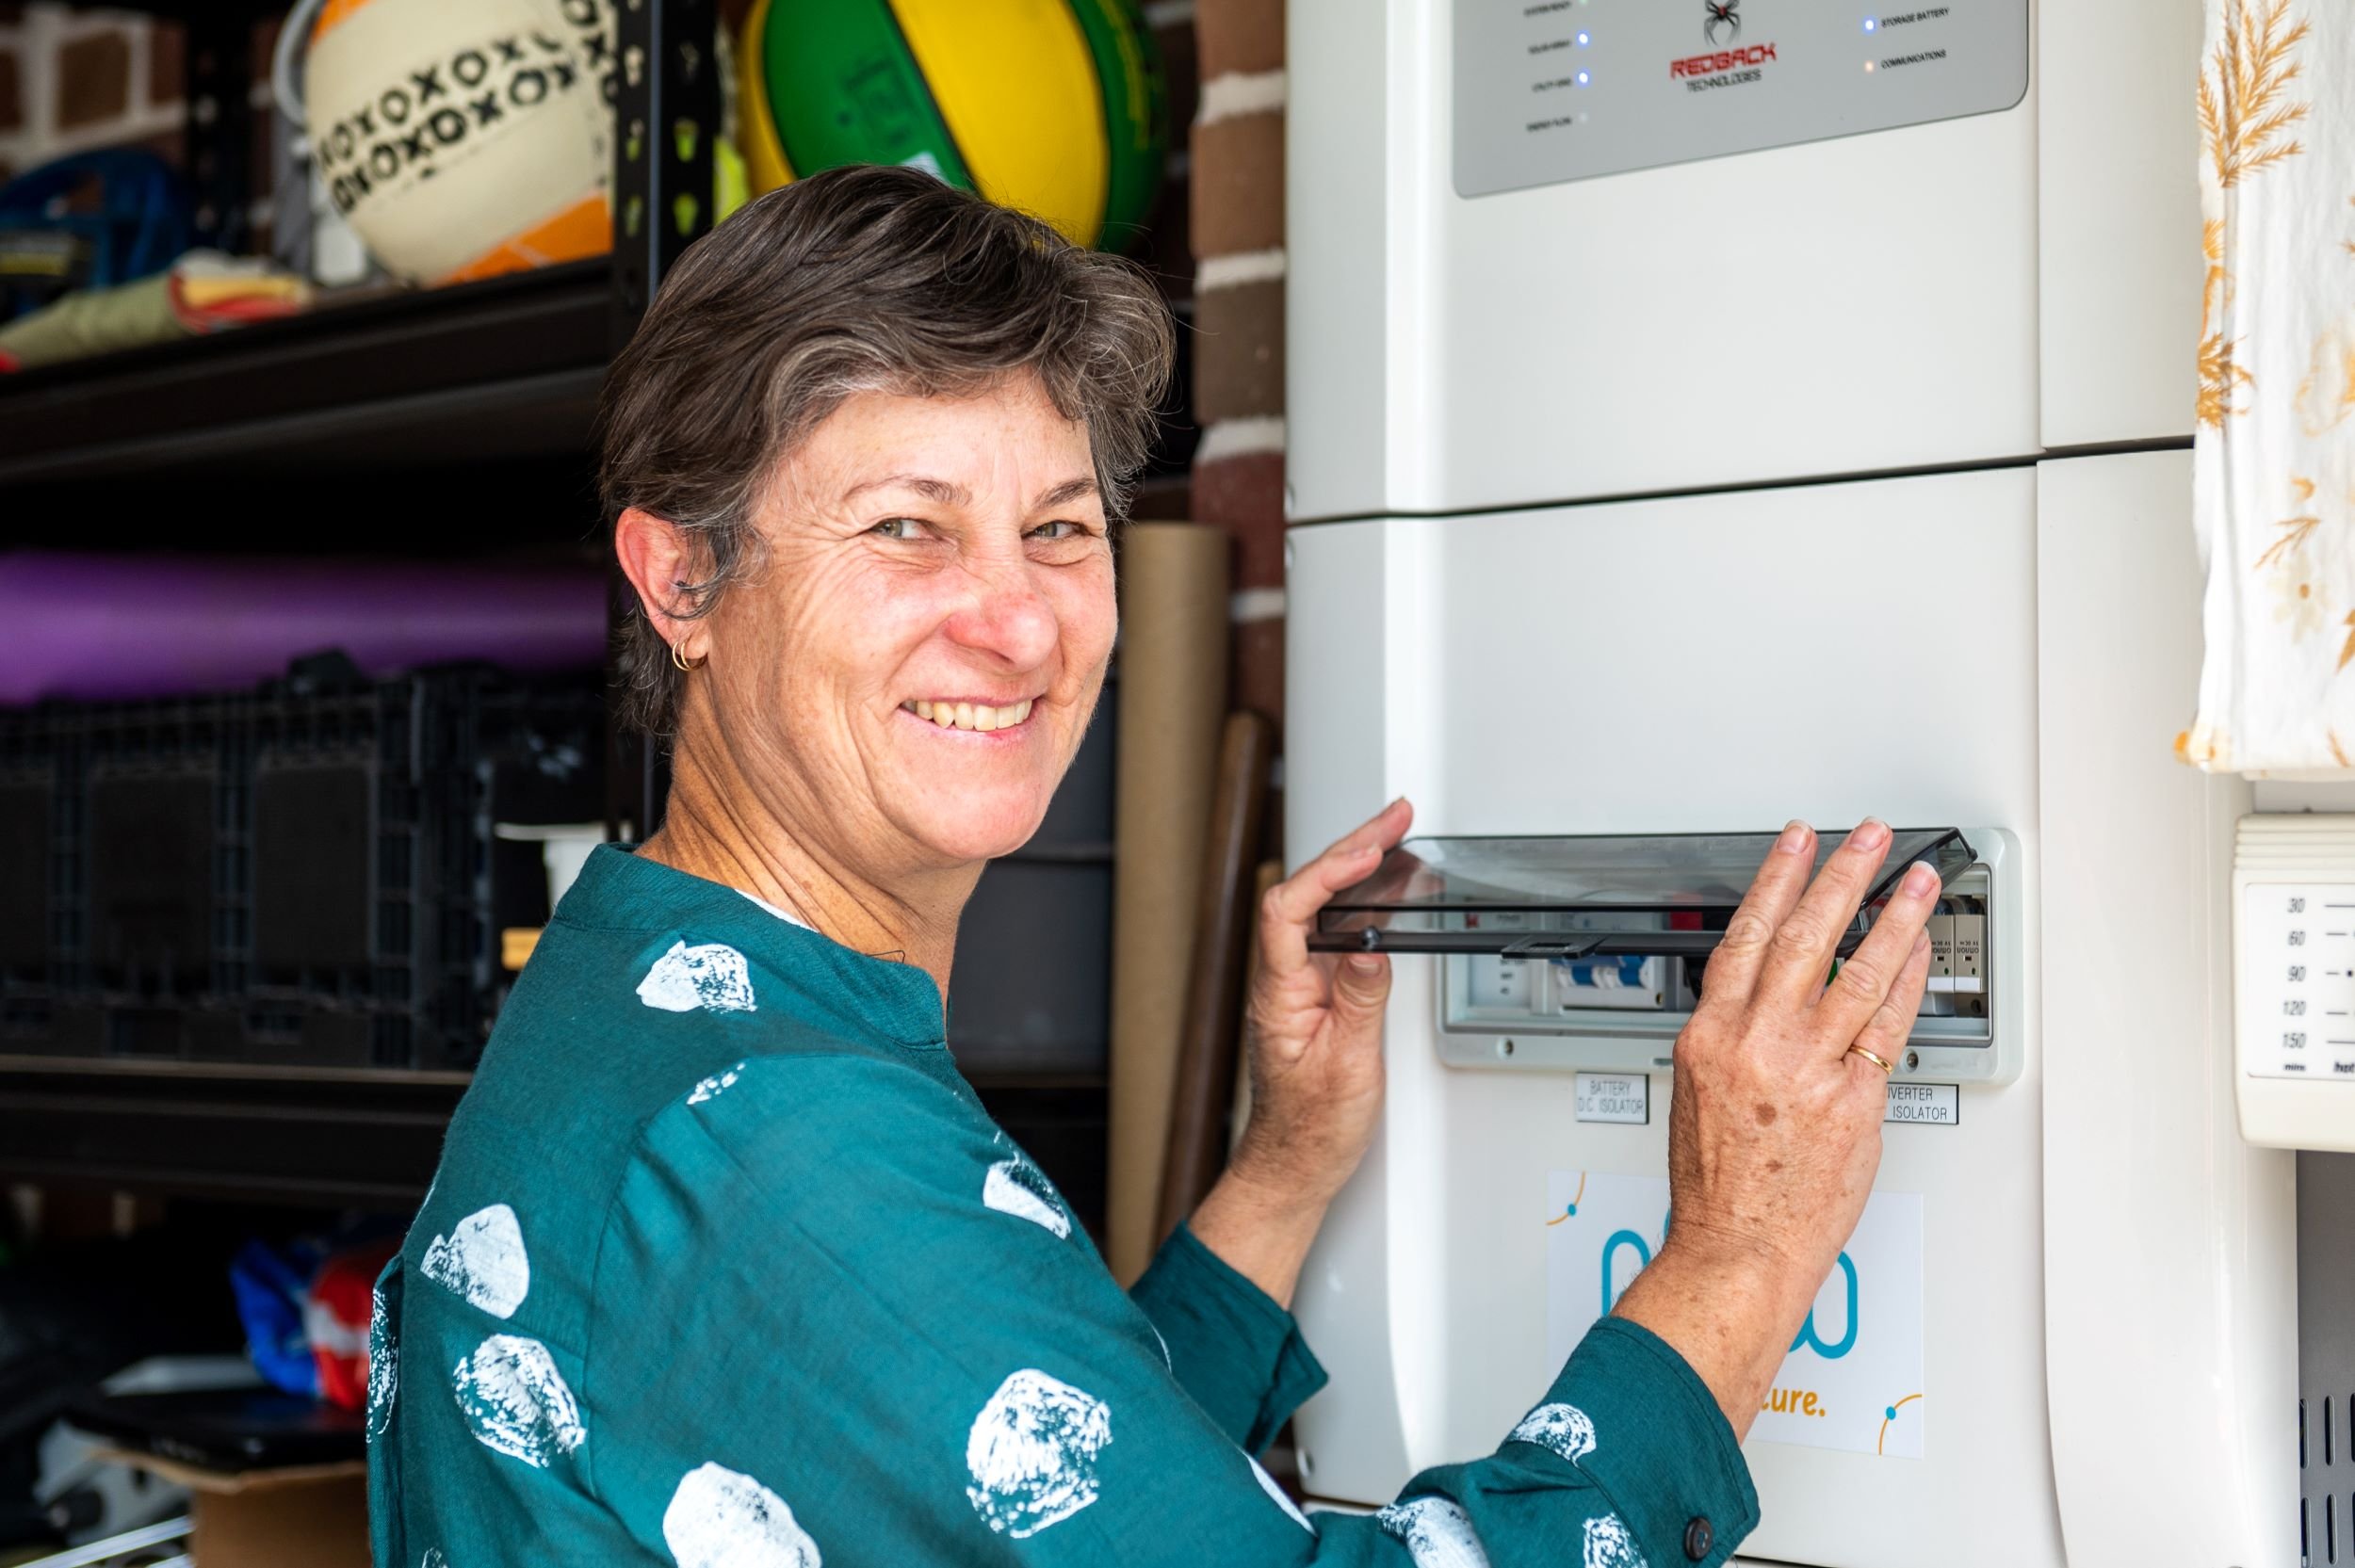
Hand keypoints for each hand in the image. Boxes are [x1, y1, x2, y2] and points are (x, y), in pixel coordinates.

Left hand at [1187, 797, 1412, 1306]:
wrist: (1295, 1164)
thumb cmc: (1311, 1127)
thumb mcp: (1348, 1066)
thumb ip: (1358, 1001)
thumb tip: (1368, 945)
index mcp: (1280, 992)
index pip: (1288, 909)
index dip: (1326, 871)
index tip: (1367, 851)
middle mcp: (1284, 980)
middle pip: (1307, 894)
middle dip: (1352, 849)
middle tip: (1395, 817)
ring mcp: (1299, 984)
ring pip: (1321, 908)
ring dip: (1357, 867)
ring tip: (1395, 833)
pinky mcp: (1318, 993)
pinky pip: (1335, 931)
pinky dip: (1362, 902)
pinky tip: (1385, 886)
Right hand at [1612, 818, 1938, 1437]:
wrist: (1737, 1249)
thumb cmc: (1718, 1187)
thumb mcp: (1698, 1093)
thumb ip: (1734, 1038)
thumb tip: (1772, 999)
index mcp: (1710, 1037)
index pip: (1747, 935)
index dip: (1775, 880)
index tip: (1795, 843)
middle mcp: (1757, 1045)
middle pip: (1805, 936)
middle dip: (1840, 877)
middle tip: (1868, 838)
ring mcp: (1808, 1071)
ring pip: (1858, 972)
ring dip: (1893, 917)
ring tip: (1914, 881)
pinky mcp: (1854, 1101)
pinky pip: (1889, 1027)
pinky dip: (1907, 982)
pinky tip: (1920, 954)